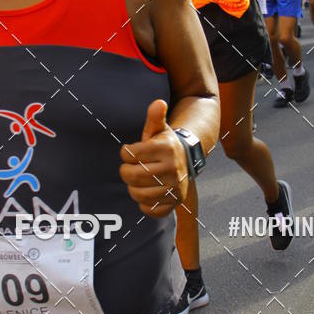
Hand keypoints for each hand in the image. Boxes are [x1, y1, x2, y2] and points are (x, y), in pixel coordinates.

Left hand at [119, 100, 188, 216]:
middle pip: (132, 176)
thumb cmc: (164, 144)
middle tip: (130, 168)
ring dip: (133, 188)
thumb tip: (158, 103)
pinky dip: (145, 205)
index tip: (131, 152)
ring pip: (139, 194)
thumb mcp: (159, 130)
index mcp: (166, 148)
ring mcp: (175, 188)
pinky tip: (148, 193)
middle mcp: (173, 168)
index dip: (126, 153)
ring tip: (138, 181)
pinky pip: (150, 210)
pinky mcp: (175, 202)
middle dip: (126, 172)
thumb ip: (155, 117)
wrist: (186, 161)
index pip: (129, 154)